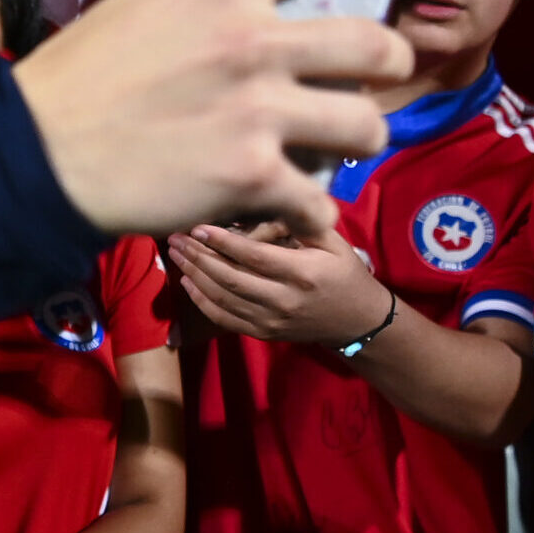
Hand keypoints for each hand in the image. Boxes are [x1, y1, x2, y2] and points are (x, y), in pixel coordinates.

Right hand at [14, 0, 428, 237]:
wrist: (35, 152)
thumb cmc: (78, 77)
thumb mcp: (143, 6)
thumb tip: (251, 0)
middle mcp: (253, 38)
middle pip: (375, 46)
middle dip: (388, 68)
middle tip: (370, 85)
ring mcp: (258, 107)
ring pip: (366, 125)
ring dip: (360, 141)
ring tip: (334, 151)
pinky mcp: (250, 173)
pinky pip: (319, 199)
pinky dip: (312, 212)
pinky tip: (295, 213)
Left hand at [169, 221, 392, 345]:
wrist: (357, 321)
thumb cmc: (344, 273)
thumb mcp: (333, 242)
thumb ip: (302, 223)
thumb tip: (269, 199)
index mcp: (302, 273)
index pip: (254, 256)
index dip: (222, 242)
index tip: (198, 226)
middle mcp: (284, 299)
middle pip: (231, 277)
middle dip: (199, 256)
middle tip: (176, 237)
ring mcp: (271, 320)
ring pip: (222, 298)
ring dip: (194, 275)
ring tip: (176, 254)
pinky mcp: (263, 333)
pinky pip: (224, 319)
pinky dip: (201, 301)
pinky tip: (186, 282)